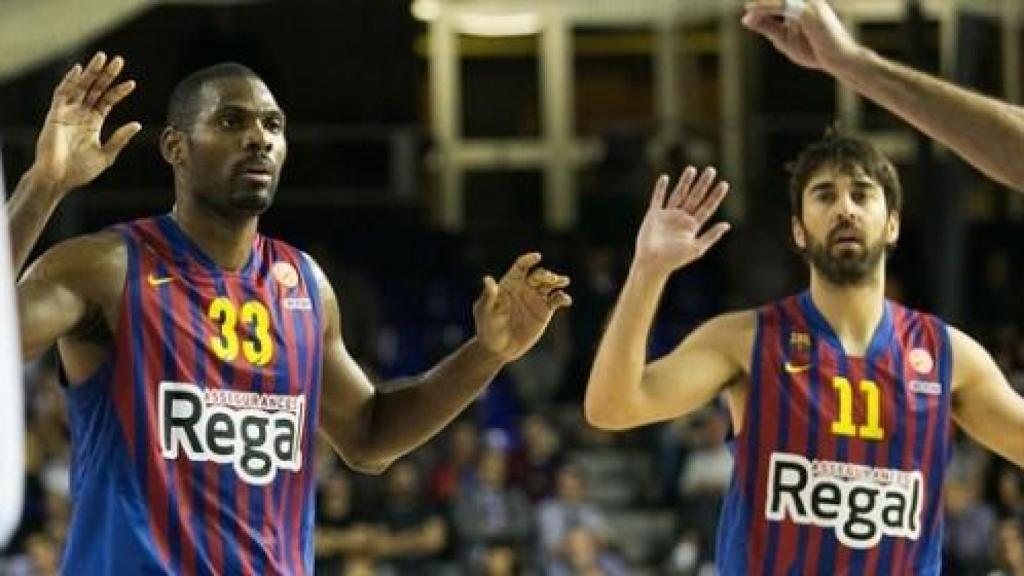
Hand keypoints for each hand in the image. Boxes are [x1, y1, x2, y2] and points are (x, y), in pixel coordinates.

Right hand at [28, 52, 140, 194]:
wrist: (59, 179)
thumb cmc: (80, 171)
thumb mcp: (106, 155)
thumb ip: (120, 139)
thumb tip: (137, 124)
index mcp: (93, 122)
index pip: (107, 101)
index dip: (119, 91)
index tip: (132, 83)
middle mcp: (81, 114)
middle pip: (95, 89)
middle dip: (106, 74)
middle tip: (118, 60)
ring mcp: (68, 112)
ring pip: (81, 87)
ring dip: (91, 72)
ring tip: (102, 57)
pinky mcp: (55, 115)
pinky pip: (62, 94)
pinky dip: (70, 81)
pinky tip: (79, 70)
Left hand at [473, 253, 571, 362]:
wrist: (498, 347)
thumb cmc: (487, 327)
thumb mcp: (485, 311)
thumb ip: (488, 296)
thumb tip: (487, 279)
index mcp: (510, 283)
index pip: (520, 267)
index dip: (528, 260)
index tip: (536, 257)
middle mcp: (524, 288)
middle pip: (538, 274)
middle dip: (546, 274)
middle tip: (550, 279)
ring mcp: (536, 298)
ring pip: (550, 284)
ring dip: (557, 280)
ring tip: (563, 281)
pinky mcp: (545, 311)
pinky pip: (557, 300)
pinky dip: (563, 297)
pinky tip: (565, 300)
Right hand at [634, 166, 729, 276]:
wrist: (652, 263)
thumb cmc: (674, 259)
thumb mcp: (697, 248)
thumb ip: (711, 236)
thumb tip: (727, 225)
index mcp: (693, 226)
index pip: (707, 207)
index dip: (716, 196)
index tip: (724, 184)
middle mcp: (682, 219)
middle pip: (695, 197)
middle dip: (703, 184)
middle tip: (711, 170)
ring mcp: (668, 216)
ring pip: (679, 194)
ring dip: (685, 182)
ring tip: (692, 169)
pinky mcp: (654, 215)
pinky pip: (658, 198)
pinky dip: (661, 189)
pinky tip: (665, 178)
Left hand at [741, 0, 861, 73]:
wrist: (839, 60)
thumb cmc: (816, 50)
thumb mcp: (784, 37)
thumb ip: (767, 25)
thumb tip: (745, 17)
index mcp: (803, 2)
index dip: (762, 3)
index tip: (746, 9)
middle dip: (761, 2)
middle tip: (744, 7)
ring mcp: (810, 4)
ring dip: (760, 3)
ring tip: (746, 7)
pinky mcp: (809, 14)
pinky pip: (782, 6)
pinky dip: (764, 7)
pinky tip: (750, 9)